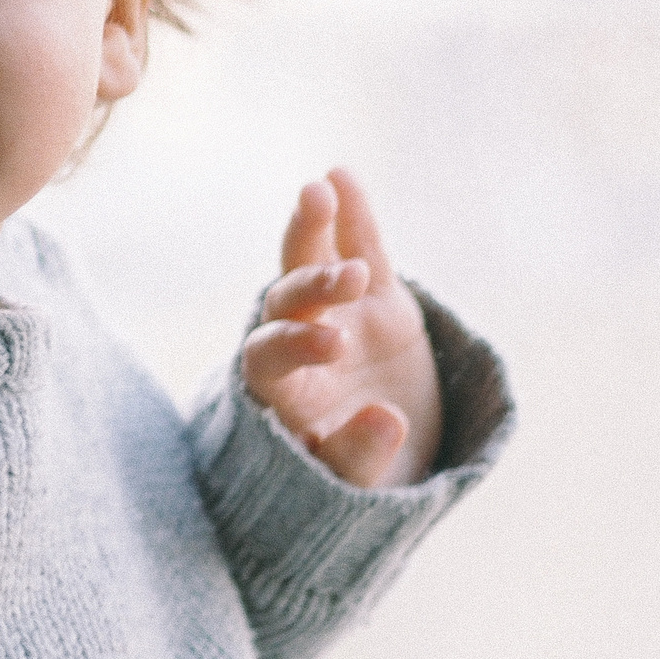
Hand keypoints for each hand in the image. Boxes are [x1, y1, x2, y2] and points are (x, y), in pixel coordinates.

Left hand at [240, 169, 443, 488]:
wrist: (391, 452)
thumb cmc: (356, 473)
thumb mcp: (356, 484)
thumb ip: (359, 455)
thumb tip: (386, 420)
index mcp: (279, 390)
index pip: (269, 358)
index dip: (295, 345)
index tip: (332, 344)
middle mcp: (298, 342)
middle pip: (284, 303)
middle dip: (312, 288)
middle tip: (346, 281)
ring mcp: (336, 313)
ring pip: (307, 263)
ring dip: (311, 228)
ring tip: (319, 192)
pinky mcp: (375, 295)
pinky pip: (358, 247)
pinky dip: (351, 213)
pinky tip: (340, 174)